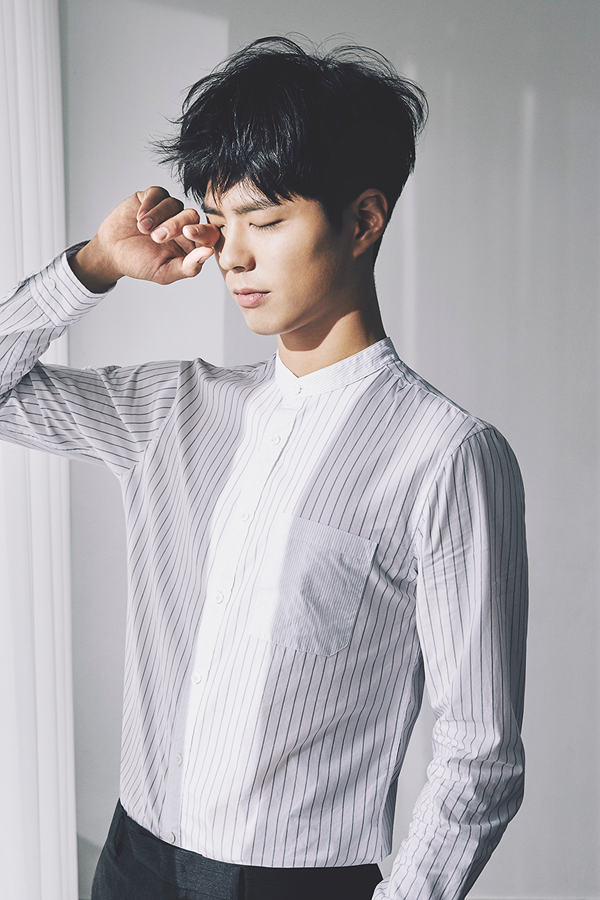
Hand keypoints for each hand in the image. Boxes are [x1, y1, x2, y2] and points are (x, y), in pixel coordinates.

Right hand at [71, 186, 220, 290]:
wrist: (112, 252)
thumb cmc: (140, 264)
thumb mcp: (164, 273)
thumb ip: (188, 267)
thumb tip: (209, 252)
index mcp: (191, 243)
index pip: (207, 234)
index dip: (202, 231)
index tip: (189, 233)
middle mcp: (182, 224)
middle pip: (191, 216)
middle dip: (175, 225)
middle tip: (156, 238)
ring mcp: (168, 210)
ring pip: (174, 204)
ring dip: (158, 216)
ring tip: (143, 229)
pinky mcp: (152, 198)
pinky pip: (158, 194)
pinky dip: (150, 205)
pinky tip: (139, 218)